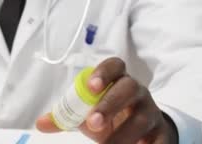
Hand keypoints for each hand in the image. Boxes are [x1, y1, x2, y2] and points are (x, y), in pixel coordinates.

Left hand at [36, 58, 178, 143]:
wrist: (143, 130)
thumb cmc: (109, 115)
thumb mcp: (87, 113)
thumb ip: (66, 115)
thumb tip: (40, 123)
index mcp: (117, 79)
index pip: (114, 66)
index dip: (103, 73)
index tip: (90, 87)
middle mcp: (137, 91)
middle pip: (129, 89)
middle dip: (110, 105)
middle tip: (94, 123)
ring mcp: (151, 111)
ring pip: (142, 117)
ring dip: (123, 134)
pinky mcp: (162, 132)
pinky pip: (160, 138)